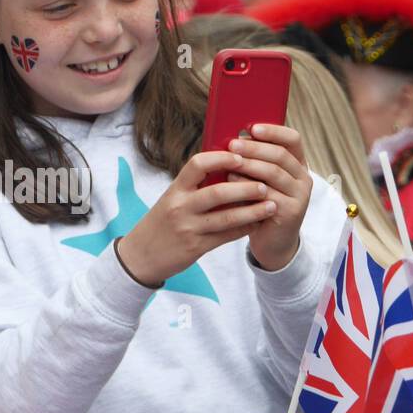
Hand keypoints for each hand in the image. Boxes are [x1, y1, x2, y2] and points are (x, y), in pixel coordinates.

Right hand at [116, 149, 278, 286]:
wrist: (140, 255)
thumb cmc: (161, 223)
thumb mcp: (171, 199)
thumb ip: (195, 186)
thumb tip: (228, 168)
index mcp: (175, 189)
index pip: (198, 164)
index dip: (221, 158)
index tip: (241, 156)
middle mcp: (180, 207)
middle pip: (218, 192)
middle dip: (246, 187)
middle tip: (265, 183)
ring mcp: (188, 228)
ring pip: (227, 218)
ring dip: (253, 210)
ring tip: (271, 204)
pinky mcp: (195, 247)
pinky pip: (226, 237)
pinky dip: (245, 229)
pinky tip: (258, 223)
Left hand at [231, 123, 313, 272]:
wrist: (272, 242)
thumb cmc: (260, 205)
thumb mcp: (260, 180)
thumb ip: (254, 161)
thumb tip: (231, 138)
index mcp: (298, 165)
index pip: (293, 140)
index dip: (274, 131)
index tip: (252, 127)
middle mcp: (303, 178)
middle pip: (280, 155)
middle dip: (254, 147)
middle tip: (233, 144)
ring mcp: (300, 195)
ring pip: (274, 173)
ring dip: (250, 165)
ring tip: (230, 160)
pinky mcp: (291, 212)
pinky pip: (268, 195)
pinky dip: (248, 186)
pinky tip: (232, 182)